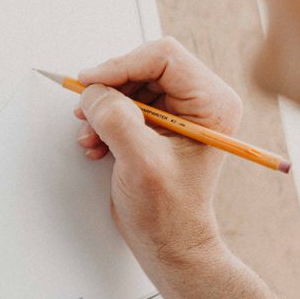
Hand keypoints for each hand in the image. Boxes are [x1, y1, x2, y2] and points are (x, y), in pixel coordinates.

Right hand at [75, 37, 240, 261]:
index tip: (90, 83)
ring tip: (92, 136)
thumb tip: (93, 92)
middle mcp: (199, 101)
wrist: (168, 241)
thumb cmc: (169, 211)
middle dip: (109, 89)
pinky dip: (104, 118)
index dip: (121, 65)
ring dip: (103, 107)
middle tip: (87, 111)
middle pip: (143, 66)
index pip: (163, 57)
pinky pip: (124, 101)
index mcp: (212, 103)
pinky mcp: (158, 122)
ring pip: (129, 83)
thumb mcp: (141, 163)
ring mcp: (178, 111)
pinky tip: (97, 143)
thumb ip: (117, 120)